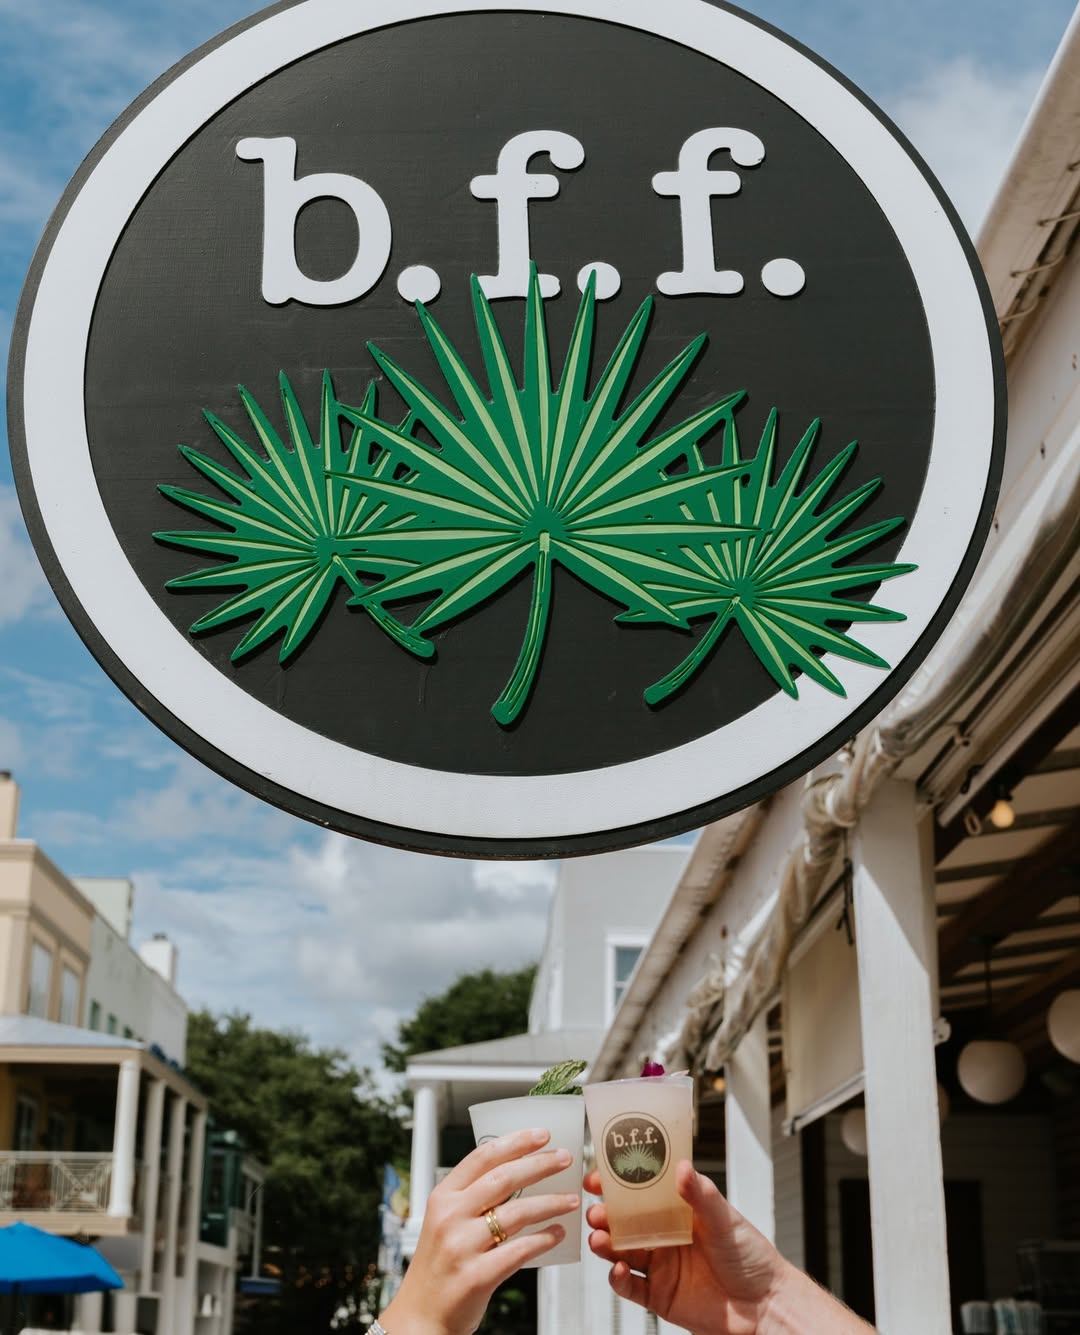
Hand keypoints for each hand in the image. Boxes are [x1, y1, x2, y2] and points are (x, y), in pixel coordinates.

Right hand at [381, 1127, 579, 1334]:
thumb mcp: (444, 1222)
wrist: (420, 1317)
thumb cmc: (438, 1267)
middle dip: (540, 1164)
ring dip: (550, 1203)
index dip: (515, 1142)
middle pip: (504, 1178)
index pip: (482, 1157)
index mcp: (442, 1196)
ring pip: (517, 1212)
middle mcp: (450, 1216)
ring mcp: (462, 1246)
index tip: (542, 1134)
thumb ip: (472, 1198)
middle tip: (565, 1158)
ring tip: (571, 1200)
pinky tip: (557, 1234)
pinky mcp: (477, 1275)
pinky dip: (543, 1240)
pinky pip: (520, 1250)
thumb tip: (519, 1173)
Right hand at [586, 1163, 874, 1334]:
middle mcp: (664, 1237)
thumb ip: (701, 1195)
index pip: (640, 1193)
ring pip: (621, 1252)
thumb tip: (682, 1167)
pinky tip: (617, 1270)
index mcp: (677, 1212)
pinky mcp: (658, 1296)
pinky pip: (629, 1287)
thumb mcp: (726, 1219)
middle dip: (606, 1215)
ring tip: (600, 1239)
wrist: (764, 1307)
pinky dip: (617, 1279)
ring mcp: (660, 1266)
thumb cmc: (751, 1258)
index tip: (599, 1178)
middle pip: (624, 1223)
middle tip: (596, 1211)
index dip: (618, 1184)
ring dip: (606, 1244)